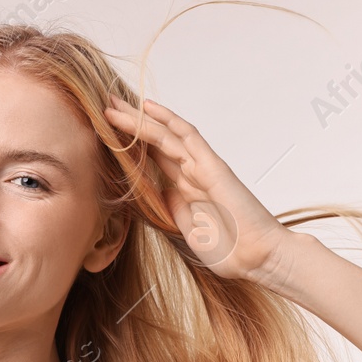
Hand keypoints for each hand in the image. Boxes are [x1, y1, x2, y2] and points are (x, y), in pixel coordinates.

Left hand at [104, 94, 297, 280]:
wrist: (256, 258)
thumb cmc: (229, 250)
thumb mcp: (187, 229)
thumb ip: (173, 209)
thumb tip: (156, 192)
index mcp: (186, 189)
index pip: (153, 159)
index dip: (130, 145)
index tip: (105, 133)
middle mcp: (192, 173)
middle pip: (156, 141)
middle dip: (129, 124)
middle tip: (104, 105)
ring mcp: (203, 167)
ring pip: (165, 134)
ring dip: (138, 119)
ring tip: (112, 104)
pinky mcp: (213, 166)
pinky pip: (188, 136)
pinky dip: (168, 120)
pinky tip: (148, 108)